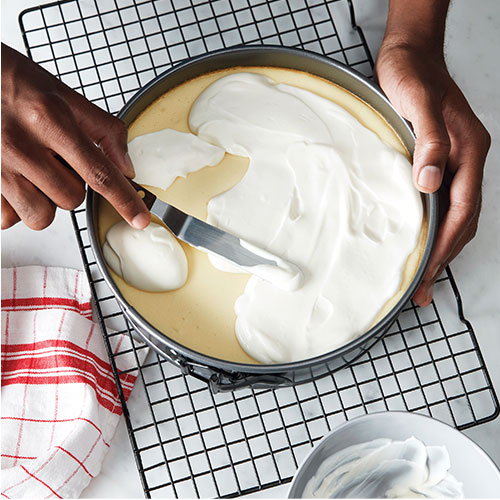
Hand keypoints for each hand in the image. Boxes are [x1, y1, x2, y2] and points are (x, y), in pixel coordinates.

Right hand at [1, 44, 149, 229]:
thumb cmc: (11, 82)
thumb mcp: (62, 93)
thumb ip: (102, 129)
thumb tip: (126, 167)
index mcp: (48, 120)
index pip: (98, 173)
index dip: (124, 200)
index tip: (139, 219)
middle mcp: (20, 146)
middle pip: (72, 199)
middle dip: (72, 185)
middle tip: (54, 159)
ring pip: (42, 215)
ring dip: (45, 200)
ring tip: (33, 171)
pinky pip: (9, 218)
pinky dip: (16, 206)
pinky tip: (13, 179)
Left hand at [375, 42, 489, 305]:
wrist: (408, 57)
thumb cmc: (413, 76)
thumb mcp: (419, 103)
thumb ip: (428, 141)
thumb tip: (430, 183)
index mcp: (469, 151)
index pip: (462, 210)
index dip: (446, 243)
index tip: (427, 271)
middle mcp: (466, 161)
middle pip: (462, 220)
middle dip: (444, 257)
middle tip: (423, 290)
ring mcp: (453, 163)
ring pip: (454, 216)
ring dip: (440, 248)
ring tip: (422, 277)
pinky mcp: (436, 162)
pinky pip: (441, 204)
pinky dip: (433, 228)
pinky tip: (421, 241)